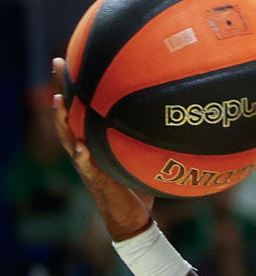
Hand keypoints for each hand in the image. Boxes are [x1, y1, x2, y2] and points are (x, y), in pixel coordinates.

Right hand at [52, 58, 153, 240]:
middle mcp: (87, 148)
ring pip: (69, 138)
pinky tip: (80, 148)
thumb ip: (150, 136)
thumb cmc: (138, 185)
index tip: (73, 57)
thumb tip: (177, 113)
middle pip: (70, 114)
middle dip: (63, 88)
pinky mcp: (97, 182)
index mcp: (96, 140)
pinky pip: (87, 168)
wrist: (133, 218)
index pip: (84, 107)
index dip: (77, 84)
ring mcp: (88, 165)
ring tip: (60, 100)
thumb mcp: (143, 155)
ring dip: (63, 120)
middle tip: (59, 64)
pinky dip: (83, 158)